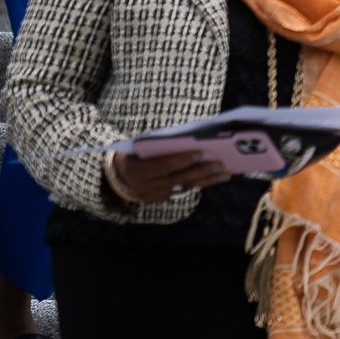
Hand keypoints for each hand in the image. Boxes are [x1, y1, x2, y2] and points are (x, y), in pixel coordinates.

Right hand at [110, 149, 226, 202]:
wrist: (114, 177)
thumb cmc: (129, 155)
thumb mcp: (136, 149)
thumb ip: (155, 147)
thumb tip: (185, 140)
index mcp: (137, 171)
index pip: (164, 166)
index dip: (182, 160)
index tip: (200, 153)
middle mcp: (145, 187)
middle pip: (178, 179)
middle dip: (201, 171)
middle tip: (220, 164)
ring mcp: (154, 195)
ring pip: (184, 187)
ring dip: (207, 180)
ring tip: (225, 173)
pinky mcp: (161, 198)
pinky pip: (184, 190)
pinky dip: (200, 183)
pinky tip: (214, 178)